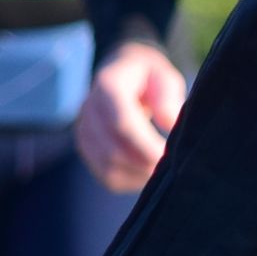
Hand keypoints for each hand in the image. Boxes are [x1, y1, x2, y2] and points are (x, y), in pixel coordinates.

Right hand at [75, 41, 184, 190]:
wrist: (121, 74)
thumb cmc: (149, 77)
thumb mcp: (164, 76)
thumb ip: (167, 96)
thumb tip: (168, 122)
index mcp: (108, 85)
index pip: (121, 121)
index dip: (144, 144)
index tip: (167, 156)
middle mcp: (89, 108)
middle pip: (113, 148)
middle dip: (144, 164)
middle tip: (171, 170)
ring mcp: (84, 130)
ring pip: (107, 166)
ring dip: (138, 175)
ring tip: (162, 174)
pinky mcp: (87, 148)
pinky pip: (105, 175)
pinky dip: (129, 181)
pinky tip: (148, 175)